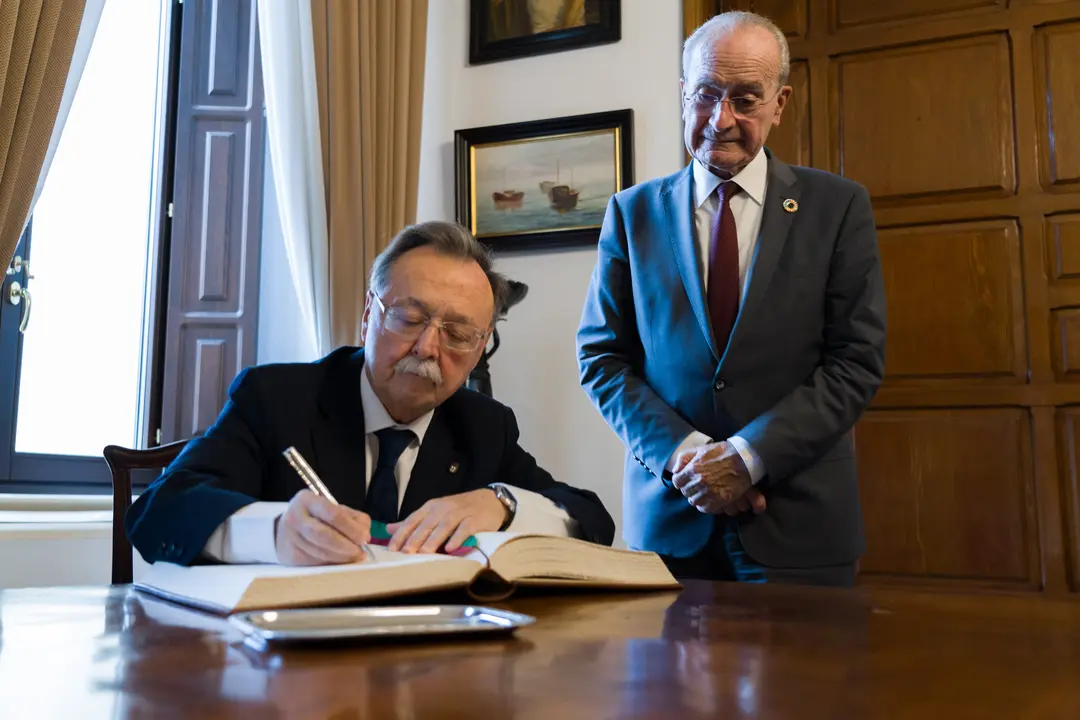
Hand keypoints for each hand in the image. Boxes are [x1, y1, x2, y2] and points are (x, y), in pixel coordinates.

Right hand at [274, 490, 371, 565]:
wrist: (285, 530)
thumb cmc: (316, 517)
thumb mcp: (333, 508)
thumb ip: (353, 518)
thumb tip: (365, 535)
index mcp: (307, 500)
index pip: (332, 514)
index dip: (351, 528)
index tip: (364, 538)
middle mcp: (295, 518)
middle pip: (324, 535)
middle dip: (346, 546)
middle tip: (360, 552)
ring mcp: (291, 538)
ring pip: (320, 552)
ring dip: (341, 558)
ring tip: (354, 557)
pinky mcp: (291, 556)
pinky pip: (316, 563)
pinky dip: (332, 564)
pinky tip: (341, 561)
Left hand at [386, 488, 507, 553]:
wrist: (489, 500)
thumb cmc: (459, 509)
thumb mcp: (434, 512)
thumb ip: (413, 522)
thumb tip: (388, 529)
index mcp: (431, 507)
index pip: (412, 520)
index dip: (402, 534)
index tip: (391, 549)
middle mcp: (443, 508)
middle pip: (427, 523)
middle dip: (415, 538)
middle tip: (405, 553)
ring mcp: (460, 512)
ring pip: (444, 526)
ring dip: (434, 539)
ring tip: (425, 553)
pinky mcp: (475, 519)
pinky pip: (465, 528)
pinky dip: (457, 538)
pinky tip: (451, 548)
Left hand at [673, 441, 763, 514]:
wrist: (744, 459)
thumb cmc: (722, 452)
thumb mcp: (700, 449)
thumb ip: (684, 458)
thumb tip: (675, 470)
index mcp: (692, 469)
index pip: (677, 482)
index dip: (681, 481)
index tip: (685, 480)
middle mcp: (699, 482)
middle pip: (686, 492)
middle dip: (689, 488)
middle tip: (697, 485)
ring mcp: (709, 492)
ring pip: (694, 501)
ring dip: (697, 497)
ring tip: (704, 492)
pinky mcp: (719, 500)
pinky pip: (705, 508)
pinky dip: (706, 505)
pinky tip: (710, 498)